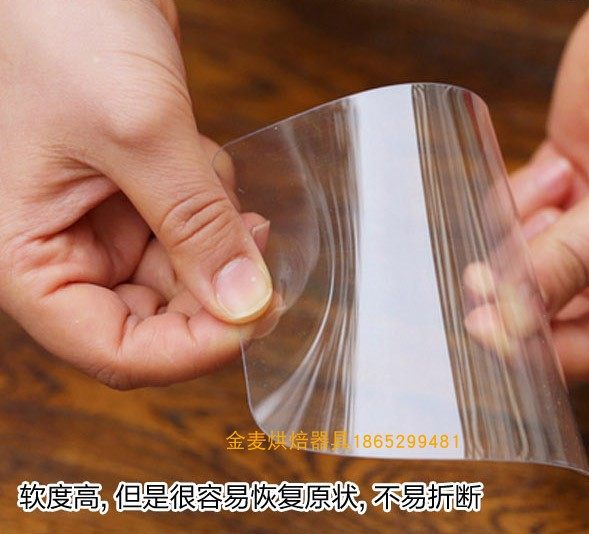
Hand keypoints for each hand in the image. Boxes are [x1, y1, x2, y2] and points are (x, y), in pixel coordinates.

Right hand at [0, 0, 272, 387]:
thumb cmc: (60, 29)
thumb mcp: (136, 131)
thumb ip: (194, 224)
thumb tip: (246, 304)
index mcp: (32, 257)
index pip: (116, 350)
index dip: (190, 350)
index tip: (252, 320)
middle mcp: (68, 250)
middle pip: (160, 318)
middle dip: (215, 286)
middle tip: (259, 249)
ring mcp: (108, 222)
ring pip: (187, 272)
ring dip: (216, 233)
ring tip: (205, 168)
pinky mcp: (142, 192)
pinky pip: (196, 227)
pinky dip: (214, 200)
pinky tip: (200, 154)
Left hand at [470, 0, 588, 380]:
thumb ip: (579, 259)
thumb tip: (513, 317)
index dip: (542, 350)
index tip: (488, 335)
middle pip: (554, 311)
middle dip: (517, 297)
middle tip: (478, 283)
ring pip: (527, 263)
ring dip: (517, 245)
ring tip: (541, 207)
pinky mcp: (563, 181)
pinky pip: (516, 213)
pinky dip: (516, 200)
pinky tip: (552, 173)